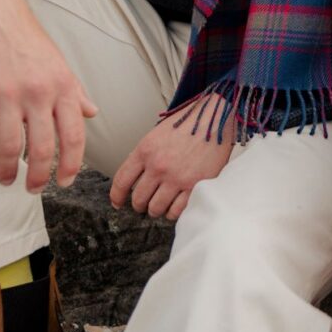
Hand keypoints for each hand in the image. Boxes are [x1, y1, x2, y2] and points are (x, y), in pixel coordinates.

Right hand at [0, 0, 99, 192]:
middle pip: (43, 149)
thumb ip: (74, 90)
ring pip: (10, 147)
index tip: (64, 182)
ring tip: (6, 178)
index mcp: (62, 85)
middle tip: (33, 189)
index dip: (70, 165)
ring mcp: (6, 93)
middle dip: (38, 178)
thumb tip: (93, 112)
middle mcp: (38, 91)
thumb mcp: (58, 63)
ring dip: (7, 171)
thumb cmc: (26, 38)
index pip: (74, 136)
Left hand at [109, 95, 234, 220]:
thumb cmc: (186, 125)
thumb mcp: (157, 135)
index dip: (116, 196)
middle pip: (138, 199)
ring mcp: (177, 177)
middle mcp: (158, 166)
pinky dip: (172, 212)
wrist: (214, 118)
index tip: (118, 203)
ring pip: (155, 208)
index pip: (122, 181)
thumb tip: (132, 180)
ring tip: (160, 205)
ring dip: (156, 209)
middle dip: (139, 205)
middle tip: (144, 204)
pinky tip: (174, 205)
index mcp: (145, 150)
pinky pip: (176, 211)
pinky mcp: (195, 186)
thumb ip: (143, 156)